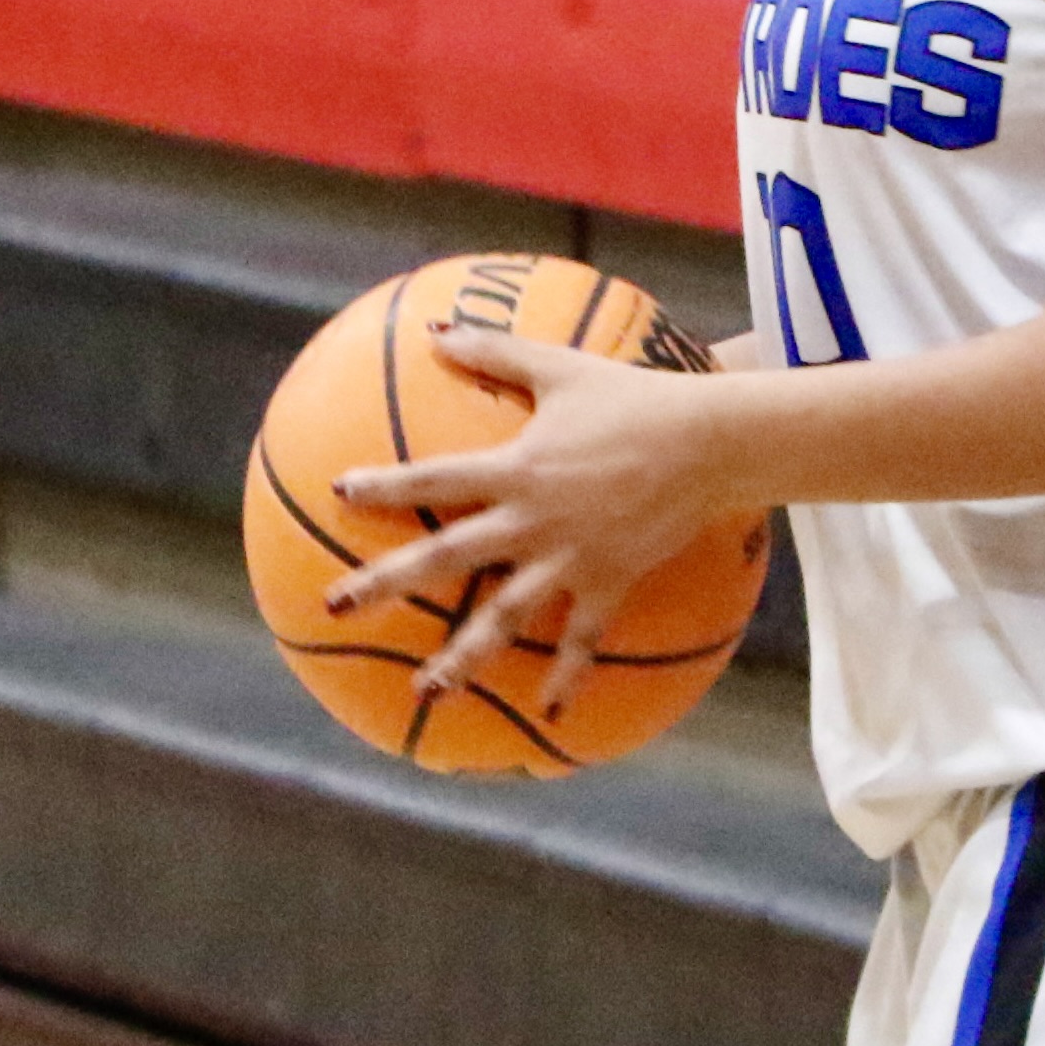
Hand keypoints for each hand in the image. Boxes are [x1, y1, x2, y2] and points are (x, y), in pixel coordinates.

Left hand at [324, 326, 740, 718]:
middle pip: (446, 557)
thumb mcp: (558, 366)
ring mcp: (569, 557)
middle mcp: (532, 520)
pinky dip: (568, 677)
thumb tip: (435, 330)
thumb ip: (493, 352)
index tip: (340, 492)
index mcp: (515, 468)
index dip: (385, 485)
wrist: (708, 443)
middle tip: (336, 608)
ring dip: (463, 655)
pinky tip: (548, 715)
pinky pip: (583, 637)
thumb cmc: (632, 397)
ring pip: (505, 615)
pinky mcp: (608, 580)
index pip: (434, 478)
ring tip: (424, 688)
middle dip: (385, 583)